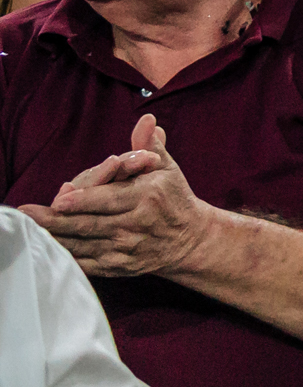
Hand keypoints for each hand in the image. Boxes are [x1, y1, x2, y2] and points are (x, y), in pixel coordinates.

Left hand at [31, 116, 215, 279]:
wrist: (189, 239)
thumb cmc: (174, 197)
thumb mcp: (166, 168)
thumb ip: (148, 145)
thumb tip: (146, 120)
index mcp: (146, 197)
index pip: (108, 199)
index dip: (82, 200)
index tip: (60, 199)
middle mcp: (134, 225)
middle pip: (89, 223)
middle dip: (56, 220)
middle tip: (28, 214)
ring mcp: (125, 248)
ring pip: (83, 244)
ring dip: (55, 237)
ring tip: (30, 229)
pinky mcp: (118, 266)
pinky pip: (86, 263)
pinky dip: (65, 257)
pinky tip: (47, 248)